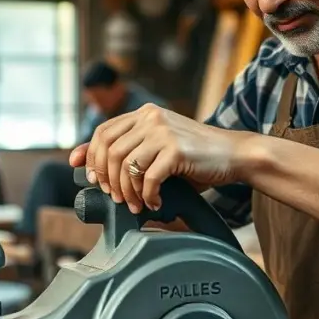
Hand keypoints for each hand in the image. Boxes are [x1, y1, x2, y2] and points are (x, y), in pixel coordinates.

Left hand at [68, 104, 251, 213]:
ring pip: (126, 165)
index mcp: (145, 114)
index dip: (91, 156)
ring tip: (136, 204)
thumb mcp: (159, 147)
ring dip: (127, 191)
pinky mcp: (177, 149)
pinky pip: (149, 178)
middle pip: (109, 150)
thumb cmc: (196, 157)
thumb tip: (83, 163)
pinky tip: (155, 203)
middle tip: (116, 198)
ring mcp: (164, 132)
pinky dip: (148, 195)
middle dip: (107, 179)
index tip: (90, 178)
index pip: (103, 131)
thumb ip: (130, 151)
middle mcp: (151, 118)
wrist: (235, 154)